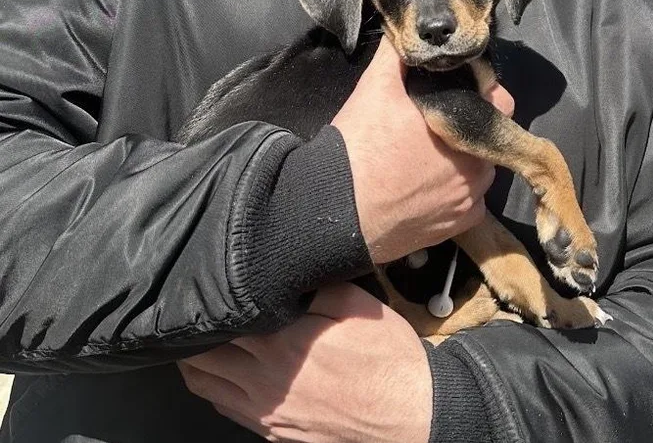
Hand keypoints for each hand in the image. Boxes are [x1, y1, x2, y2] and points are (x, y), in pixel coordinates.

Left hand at [179, 283, 431, 442]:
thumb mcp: (357, 305)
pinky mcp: (275, 433)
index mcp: (281, 345)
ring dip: (196, 363)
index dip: (206, 302)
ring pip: (206, 387)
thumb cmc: (389, 361)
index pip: (220, 321)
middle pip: (201, 358)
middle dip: (192, 334)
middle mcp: (264, 382)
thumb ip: (315, 286)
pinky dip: (216, 389)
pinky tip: (226, 374)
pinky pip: (227, 409)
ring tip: (199, 342)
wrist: (413, 414)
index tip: (202, 286)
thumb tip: (287, 273)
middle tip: (194, 313)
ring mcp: (267, 413)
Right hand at [332, 37, 514, 263]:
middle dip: (468, 132)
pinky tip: (428, 190)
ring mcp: (471, 198)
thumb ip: (396, 57)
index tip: (461, 94)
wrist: (339, 211)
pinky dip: (455, 197)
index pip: (499, 103)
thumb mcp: (375, 89)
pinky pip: (469, 205)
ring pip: (480, 173)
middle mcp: (479, 164)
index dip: (482, 95)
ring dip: (464, 164)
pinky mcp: (459, 226)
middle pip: (487, 140)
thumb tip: (405, 37)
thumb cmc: (361, 146)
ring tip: (429, 160)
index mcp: (466, 125)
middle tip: (435, 129)